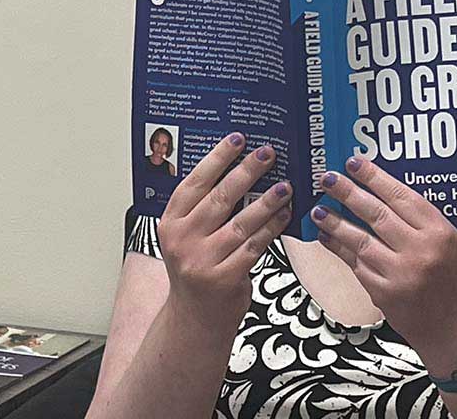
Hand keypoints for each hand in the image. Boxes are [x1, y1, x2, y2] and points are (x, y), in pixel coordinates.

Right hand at [157, 133, 292, 325]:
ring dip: (267, 201)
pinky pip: (255, 246)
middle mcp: (182, 240)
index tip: (238, 138)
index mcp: (170, 222)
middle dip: (247, 171)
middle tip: (268, 153)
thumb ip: (205, 208)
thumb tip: (243, 169)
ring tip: (285, 184)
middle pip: (219, 197)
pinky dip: (273, 228)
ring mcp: (201, 261)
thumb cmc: (198, 268)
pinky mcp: (223, 278)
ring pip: (241, 222)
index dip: (217, 157)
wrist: (195, 318)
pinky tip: (286, 214)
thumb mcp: (189, 236)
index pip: (194, 182)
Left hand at [311, 157, 456, 366]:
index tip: (355, 163)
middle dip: (348, 193)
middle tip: (328, 178)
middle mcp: (419, 250)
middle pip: (376, 214)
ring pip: (360, 240)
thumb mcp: (452, 241)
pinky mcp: (383, 293)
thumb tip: (386, 193)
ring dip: (335, 222)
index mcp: (439, 231)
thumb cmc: (456, 281)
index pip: (401, 196)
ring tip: (318, 209)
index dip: (375, 177)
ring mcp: (399, 274)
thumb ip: (424, 220)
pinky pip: (356, 265)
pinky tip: (327, 238)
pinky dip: (339, 249)